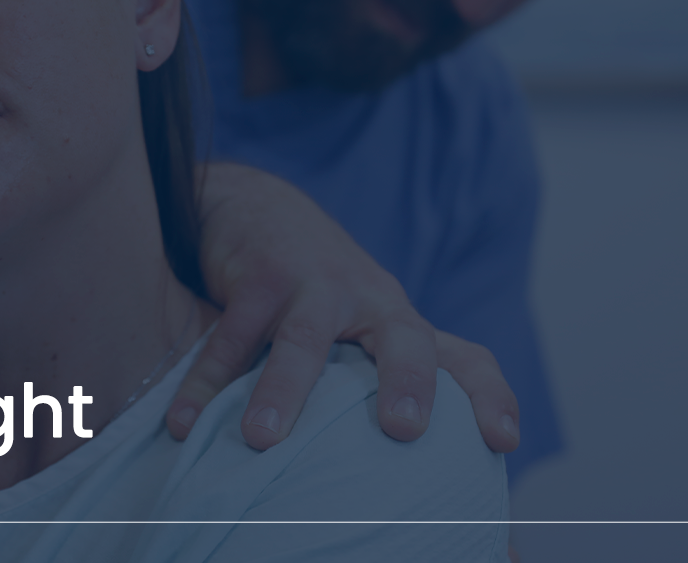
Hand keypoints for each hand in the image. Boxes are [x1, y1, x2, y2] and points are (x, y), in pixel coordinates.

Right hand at [169, 163, 520, 452]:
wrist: (257, 208)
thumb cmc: (313, 292)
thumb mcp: (354, 330)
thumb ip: (369, 383)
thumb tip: (393, 480)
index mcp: (399, 321)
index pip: (462, 357)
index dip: (487, 396)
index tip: (502, 442)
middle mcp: (369, 300)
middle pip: (405, 338)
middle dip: (408, 381)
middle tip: (403, 430)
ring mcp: (314, 283)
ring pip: (305, 337)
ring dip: (282, 388)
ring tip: (262, 440)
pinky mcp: (260, 274)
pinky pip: (230, 335)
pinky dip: (205, 381)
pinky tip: (185, 423)